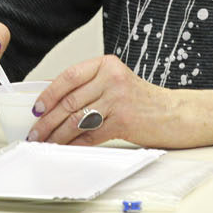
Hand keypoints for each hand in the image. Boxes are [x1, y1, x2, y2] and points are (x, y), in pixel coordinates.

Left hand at [29, 55, 212, 148]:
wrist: (177, 114)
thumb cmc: (145, 101)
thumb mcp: (116, 84)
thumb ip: (91, 88)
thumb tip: (55, 106)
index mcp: (107, 64)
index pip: (69, 76)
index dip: (49, 94)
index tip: (37, 109)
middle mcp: (112, 78)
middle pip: (70, 101)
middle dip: (48, 120)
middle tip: (35, 132)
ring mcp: (118, 99)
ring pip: (77, 119)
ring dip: (57, 134)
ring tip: (46, 142)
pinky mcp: (123, 121)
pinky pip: (90, 135)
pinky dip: (74, 144)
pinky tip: (65, 148)